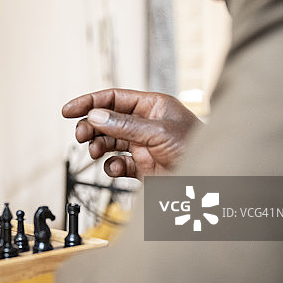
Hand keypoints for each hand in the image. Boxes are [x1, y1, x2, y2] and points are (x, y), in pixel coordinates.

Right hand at [62, 88, 200, 178]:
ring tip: (95, 153)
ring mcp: (143, 146)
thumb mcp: (159, 132)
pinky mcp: (143, 167)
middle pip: (107, 120)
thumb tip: (96, 115)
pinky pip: (118, 164)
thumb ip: (125, 125)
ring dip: (98, 146)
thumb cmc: (198, 149)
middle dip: (91, 127)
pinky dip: (111, 167)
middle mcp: (145, 124)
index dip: (89, 102)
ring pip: (109, 142)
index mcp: (152, 106)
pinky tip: (114, 168)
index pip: (113, 98)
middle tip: (81, 136)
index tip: (68, 110)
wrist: (213, 184)